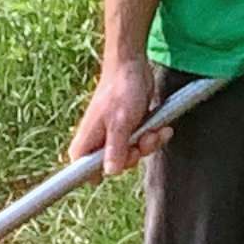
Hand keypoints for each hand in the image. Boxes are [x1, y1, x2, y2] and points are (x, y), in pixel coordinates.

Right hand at [70, 49, 163, 175]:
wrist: (132, 67)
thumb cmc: (120, 90)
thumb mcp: (120, 122)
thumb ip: (115, 148)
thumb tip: (110, 172)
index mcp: (87, 142)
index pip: (83, 172)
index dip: (99, 175)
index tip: (119, 163)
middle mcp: (98, 142)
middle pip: (115, 167)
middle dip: (134, 155)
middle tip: (141, 140)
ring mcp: (114, 136)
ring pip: (132, 155)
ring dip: (147, 145)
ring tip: (153, 130)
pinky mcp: (128, 131)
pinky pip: (141, 144)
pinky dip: (152, 137)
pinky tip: (160, 128)